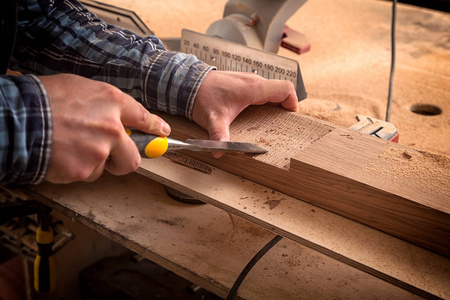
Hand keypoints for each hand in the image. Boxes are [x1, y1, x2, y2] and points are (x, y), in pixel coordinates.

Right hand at [40, 74, 170, 182]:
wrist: (17, 118)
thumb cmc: (43, 99)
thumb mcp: (80, 87)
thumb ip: (103, 104)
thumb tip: (113, 116)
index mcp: (112, 102)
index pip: (143, 118)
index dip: (154, 128)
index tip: (162, 134)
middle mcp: (112, 128)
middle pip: (133, 158)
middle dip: (125, 161)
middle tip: (113, 158)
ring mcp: (99, 152)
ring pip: (104, 168)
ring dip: (91, 162)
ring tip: (69, 147)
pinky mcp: (84, 171)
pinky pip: (85, 175)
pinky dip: (75, 169)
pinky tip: (60, 155)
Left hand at [192, 71, 297, 156]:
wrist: (187, 82)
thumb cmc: (201, 97)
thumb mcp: (213, 119)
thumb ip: (219, 137)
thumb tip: (221, 153)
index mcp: (253, 88)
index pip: (285, 88)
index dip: (293, 102)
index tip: (289, 116)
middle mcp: (253, 81)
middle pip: (280, 90)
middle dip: (284, 105)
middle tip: (280, 122)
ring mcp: (248, 80)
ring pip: (271, 88)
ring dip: (274, 102)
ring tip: (270, 119)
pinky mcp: (241, 82)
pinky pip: (261, 88)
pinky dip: (265, 99)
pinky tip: (256, 112)